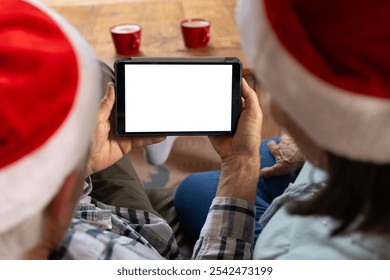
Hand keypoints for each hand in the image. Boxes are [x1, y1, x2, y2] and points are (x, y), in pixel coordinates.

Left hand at [86, 83, 164, 175]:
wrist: (84, 161)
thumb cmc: (83, 138)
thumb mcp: (95, 117)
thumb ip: (106, 104)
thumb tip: (112, 86)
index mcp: (107, 112)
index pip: (122, 102)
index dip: (132, 97)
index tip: (143, 91)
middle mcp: (116, 122)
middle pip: (134, 114)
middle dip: (145, 110)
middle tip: (158, 105)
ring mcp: (122, 133)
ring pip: (140, 127)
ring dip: (151, 124)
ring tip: (162, 120)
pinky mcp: (127, 145)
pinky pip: (141, 140)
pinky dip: (151, 138)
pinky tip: (160, 135)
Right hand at [209, 78, 262, 200]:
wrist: (238, 155)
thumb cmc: (250, 136)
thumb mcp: (254, 113)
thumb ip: (250, 96)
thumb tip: (242, 80)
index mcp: (243, 108)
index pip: (236, 92)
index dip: (230, 84)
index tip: (224, 75)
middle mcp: (232, 113)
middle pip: (223, 98)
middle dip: (218, 92)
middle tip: (211, 83)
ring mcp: (222, 120)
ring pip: (213, 106)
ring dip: (210, 102)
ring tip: (204, 94)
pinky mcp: (213, 127)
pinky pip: (206, 117)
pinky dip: (203, 113)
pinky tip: (200, 106)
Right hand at [260, 134, 304, 177]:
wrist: (306, 156)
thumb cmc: (292, 163)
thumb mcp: (279, 169)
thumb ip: (269, 171)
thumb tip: (260, 174)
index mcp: (277, 149)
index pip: (271, 144)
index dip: (271, 145)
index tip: (272, 147)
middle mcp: (284, 143)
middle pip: (281, 138)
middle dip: (282, 141)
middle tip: (285, 147)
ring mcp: (294, 140)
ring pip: (291, 137)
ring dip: (291, 140)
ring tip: (294, 146)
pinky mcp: (303, 140)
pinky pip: (300, 139)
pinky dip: (300, 142)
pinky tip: (303, 147)